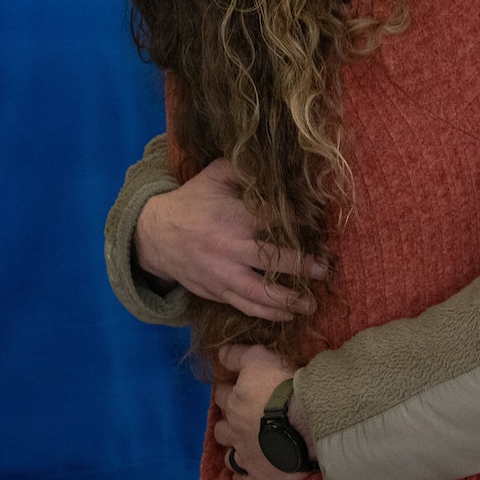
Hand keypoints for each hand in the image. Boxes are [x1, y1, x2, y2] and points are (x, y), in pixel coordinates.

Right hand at [135, 158, 324, 320]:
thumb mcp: (214, 175)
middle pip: (271, 261)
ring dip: (287, 301)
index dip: (299, 225)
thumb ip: (243, 168)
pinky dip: (266, 314)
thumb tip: (273, 164)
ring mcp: (222, 274)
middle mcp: (229, 249)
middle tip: (323, 270)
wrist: (156, 235)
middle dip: (301, 267)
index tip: (319, 228)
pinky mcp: (217, 291)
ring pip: (259, 294)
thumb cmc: (192, 201)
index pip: (274, 221)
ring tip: (310, 304)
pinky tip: (286, 316)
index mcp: (233, 217)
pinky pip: (244, 306)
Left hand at [212, 344, 314, 479]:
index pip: (221, 395)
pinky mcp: (260, 476)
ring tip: (244, 447)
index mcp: (235, 403)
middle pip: (221, 428)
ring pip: (229, 457)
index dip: (228, 391)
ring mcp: (247, 456)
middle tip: (241, 420)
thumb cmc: (286, 386)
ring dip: (234, 451)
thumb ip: (237, 355)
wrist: (309, 422)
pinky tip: (246, 474)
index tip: (236, 390)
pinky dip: (243, 478)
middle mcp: (235, 430)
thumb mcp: (260, 358)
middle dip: (228, 423)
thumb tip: (219, 353)